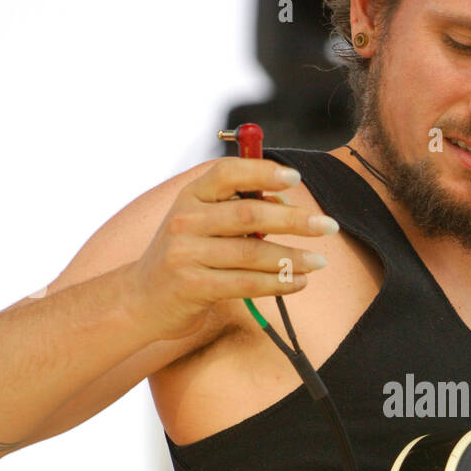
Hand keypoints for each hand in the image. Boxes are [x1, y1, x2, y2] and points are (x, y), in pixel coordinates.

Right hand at [127, 158, 337, 340]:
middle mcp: (186, 220)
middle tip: (328, 225)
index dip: (263, 172)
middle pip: (249, 215)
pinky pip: (246, 283)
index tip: (296, 178)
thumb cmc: (187, 254)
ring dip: (292, 257)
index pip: (228, 174)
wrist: (142, 298)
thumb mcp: (201, 222)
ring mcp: (187, 254)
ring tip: (320, 261)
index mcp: (191, 195)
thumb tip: (288, 205)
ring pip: (251, 253)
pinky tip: (299, 282)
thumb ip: (238, 209)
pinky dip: (278, 283)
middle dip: (295, 220)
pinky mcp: (194, 286)